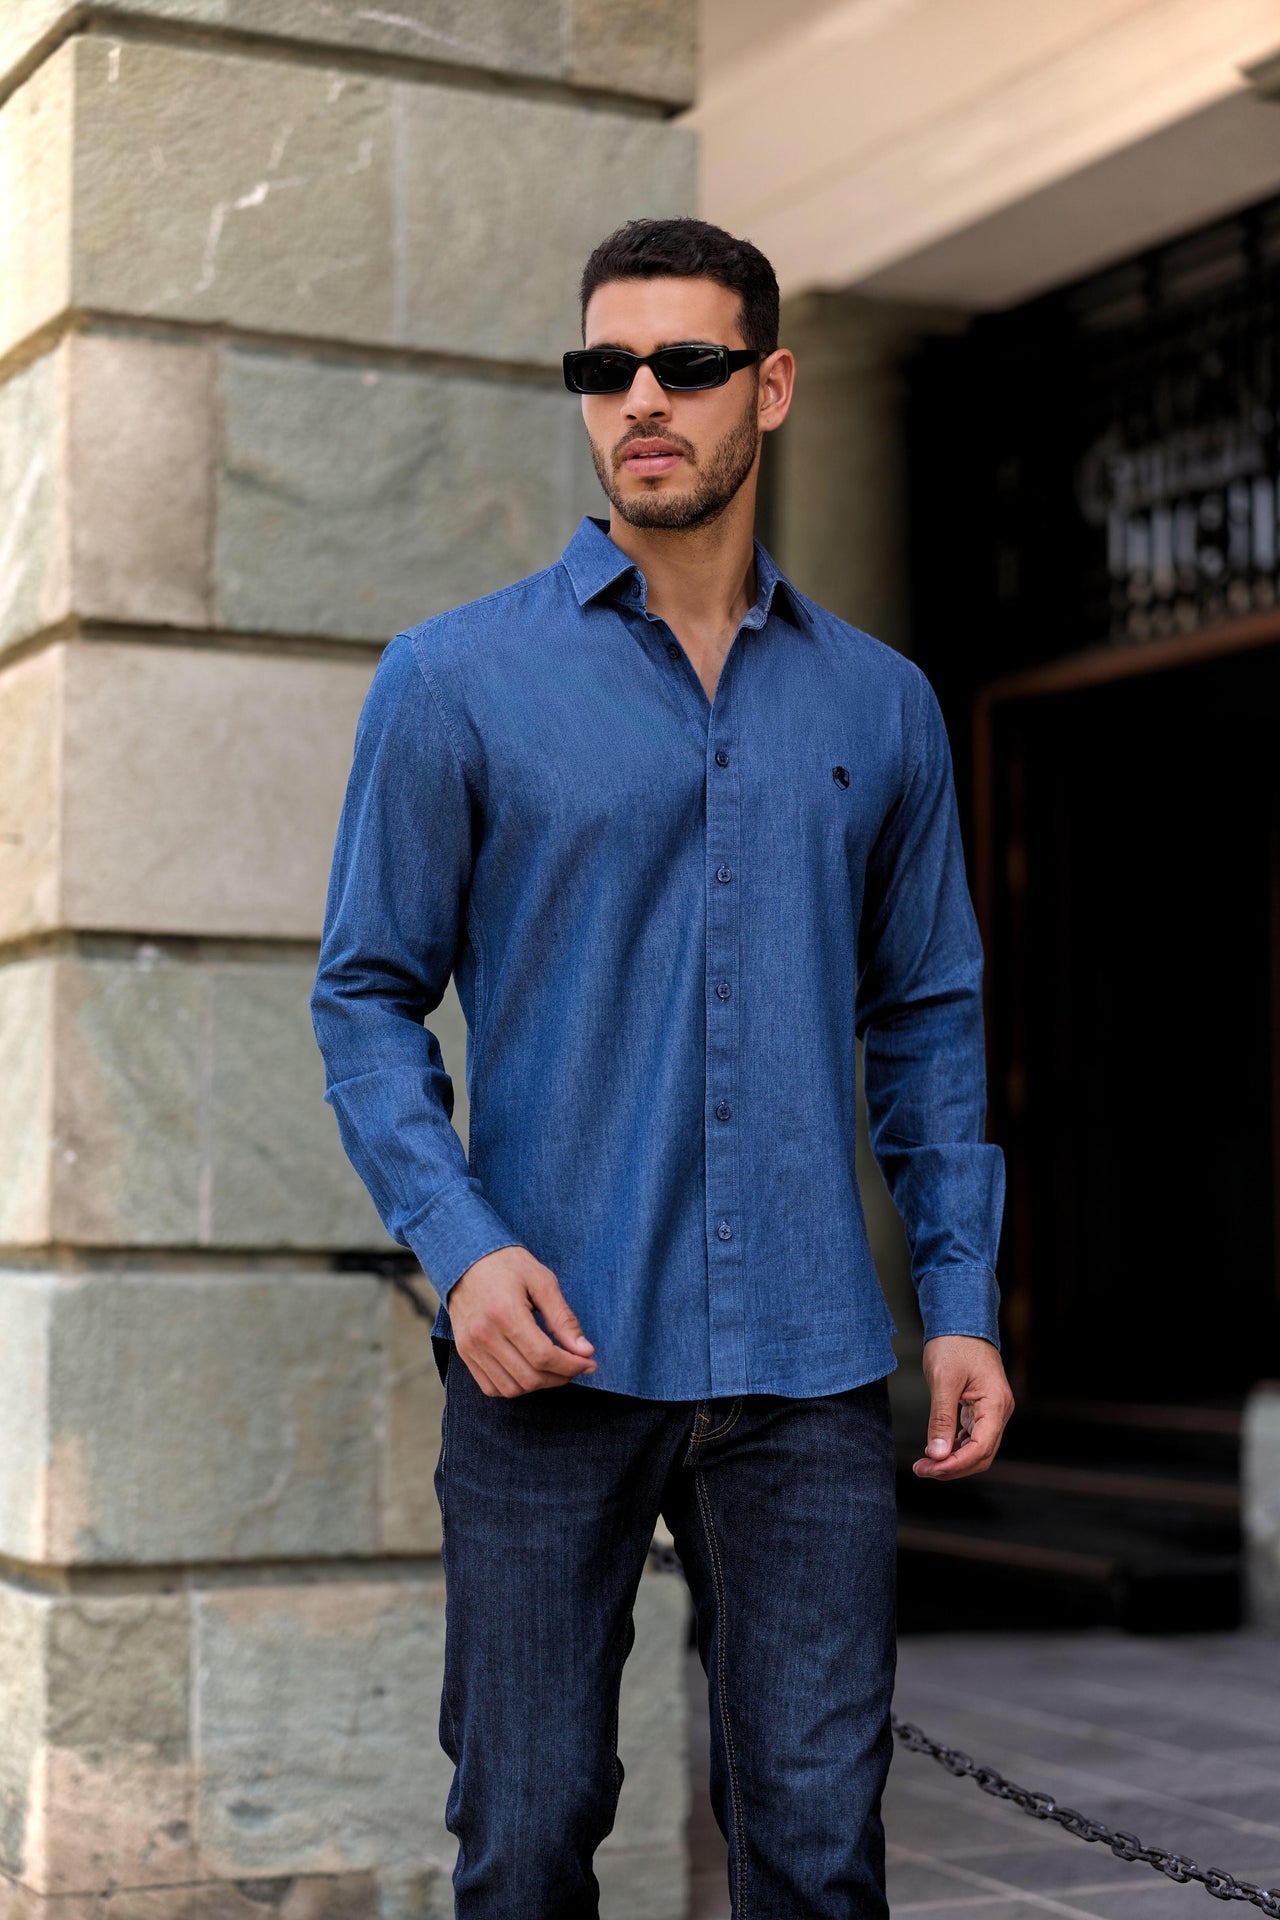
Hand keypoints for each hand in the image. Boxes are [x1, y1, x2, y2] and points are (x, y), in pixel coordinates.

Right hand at [447, 1246, 596, 1396]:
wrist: (465, 1259)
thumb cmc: (508, 1265)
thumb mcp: (542, 1281)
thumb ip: (563, 1318)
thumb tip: (585, 1351)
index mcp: (504, 1312)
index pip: (543, 1356)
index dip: (572, 1365)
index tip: (589, 1362)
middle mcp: (483, 1335)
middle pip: (529, 1377)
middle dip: (561, 1377)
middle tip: (576, 1364)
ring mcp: (470, 1347)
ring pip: (511, 1388)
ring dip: (540, 1384)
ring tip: (555, 1368)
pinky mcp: (464, 1354)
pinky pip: (491, 1387)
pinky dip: (515, 1387)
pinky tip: (530, 1371)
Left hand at [913, 1334, 1013, 1479]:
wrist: (961, 1319)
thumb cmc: (954, 1343)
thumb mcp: (943, 1380)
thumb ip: (941, 1418)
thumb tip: (936, 1454)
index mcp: (996, 1404)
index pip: (981, 1448)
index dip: (956, 1465)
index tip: (929, 1469)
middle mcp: (999, 1411)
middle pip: (981, 1454)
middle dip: (952, 1467)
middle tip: (922, 1470)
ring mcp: (992, 1411)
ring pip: (977, 1448)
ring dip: (953, 1460)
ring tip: (925, 1464)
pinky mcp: (981, 1408)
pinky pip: (972, 1436)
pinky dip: (955, 1447)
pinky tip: (936, 1449)